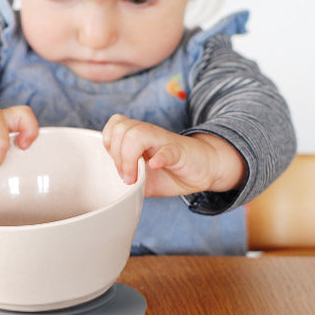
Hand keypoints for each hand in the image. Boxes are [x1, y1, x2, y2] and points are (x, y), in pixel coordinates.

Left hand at [102, 114, 245, 196]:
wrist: (204, 168)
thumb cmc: (172, 171)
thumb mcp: (144, 178)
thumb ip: (127, 178)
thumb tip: (110, 189)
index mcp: (138, 137)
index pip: (115, 125)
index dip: (109, 142)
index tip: (115, 163)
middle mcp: (148, 134)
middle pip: (122, 128)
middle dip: (117, 154)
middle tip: (126, 177)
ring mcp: (163, 141)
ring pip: (137, 134)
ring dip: (130, 158)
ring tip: (135, 178)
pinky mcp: (180, 152)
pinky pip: (168, 150)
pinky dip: (159, 157)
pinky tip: (155, 165)